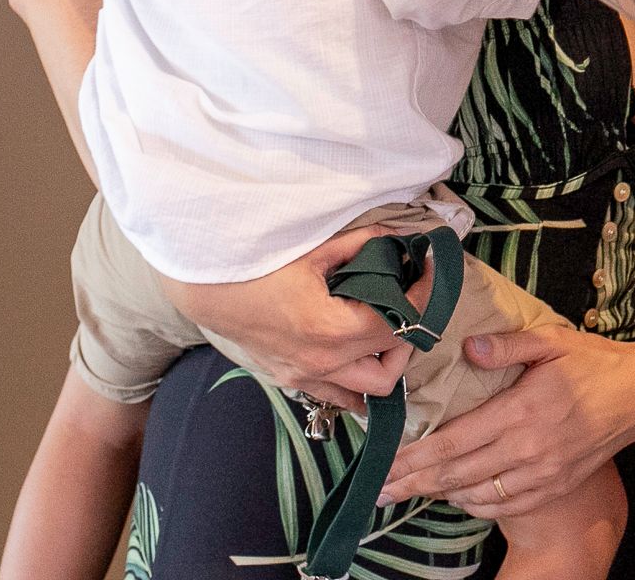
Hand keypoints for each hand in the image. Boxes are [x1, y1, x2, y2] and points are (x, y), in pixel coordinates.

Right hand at [162, 225, 422, 409]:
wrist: (205, 290)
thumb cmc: (257, 266)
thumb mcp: (314, 250)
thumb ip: (362, 244)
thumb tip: (399, 237)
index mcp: (331, 329)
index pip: (401, 323)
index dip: (425, 295)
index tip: (429, 269)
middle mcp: (322, 363)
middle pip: (391, 367)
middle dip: (410, 335)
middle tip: (410, 303)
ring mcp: (305, 377)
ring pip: (366, 393)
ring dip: (385, 366)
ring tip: (388, 333)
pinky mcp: (291, 380)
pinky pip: (336, 396)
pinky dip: (356, 383)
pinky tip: (361, 356)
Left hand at [377, 324, 634, 518]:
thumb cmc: (596, 363)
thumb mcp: (552, 340)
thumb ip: (506, 344)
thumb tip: (467, 347)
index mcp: (522, 410)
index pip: (454, 441)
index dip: (413, 457)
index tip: (384, 465)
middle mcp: (529, 448)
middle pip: (456, 474)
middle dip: (413, 483)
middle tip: (379, 489)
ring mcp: (542, 473)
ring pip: (476, 493)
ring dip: (439, 493)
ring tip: (410, 489)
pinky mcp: (554, 486)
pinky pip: (503, 504)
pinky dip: (474, 502)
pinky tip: (458, 493)